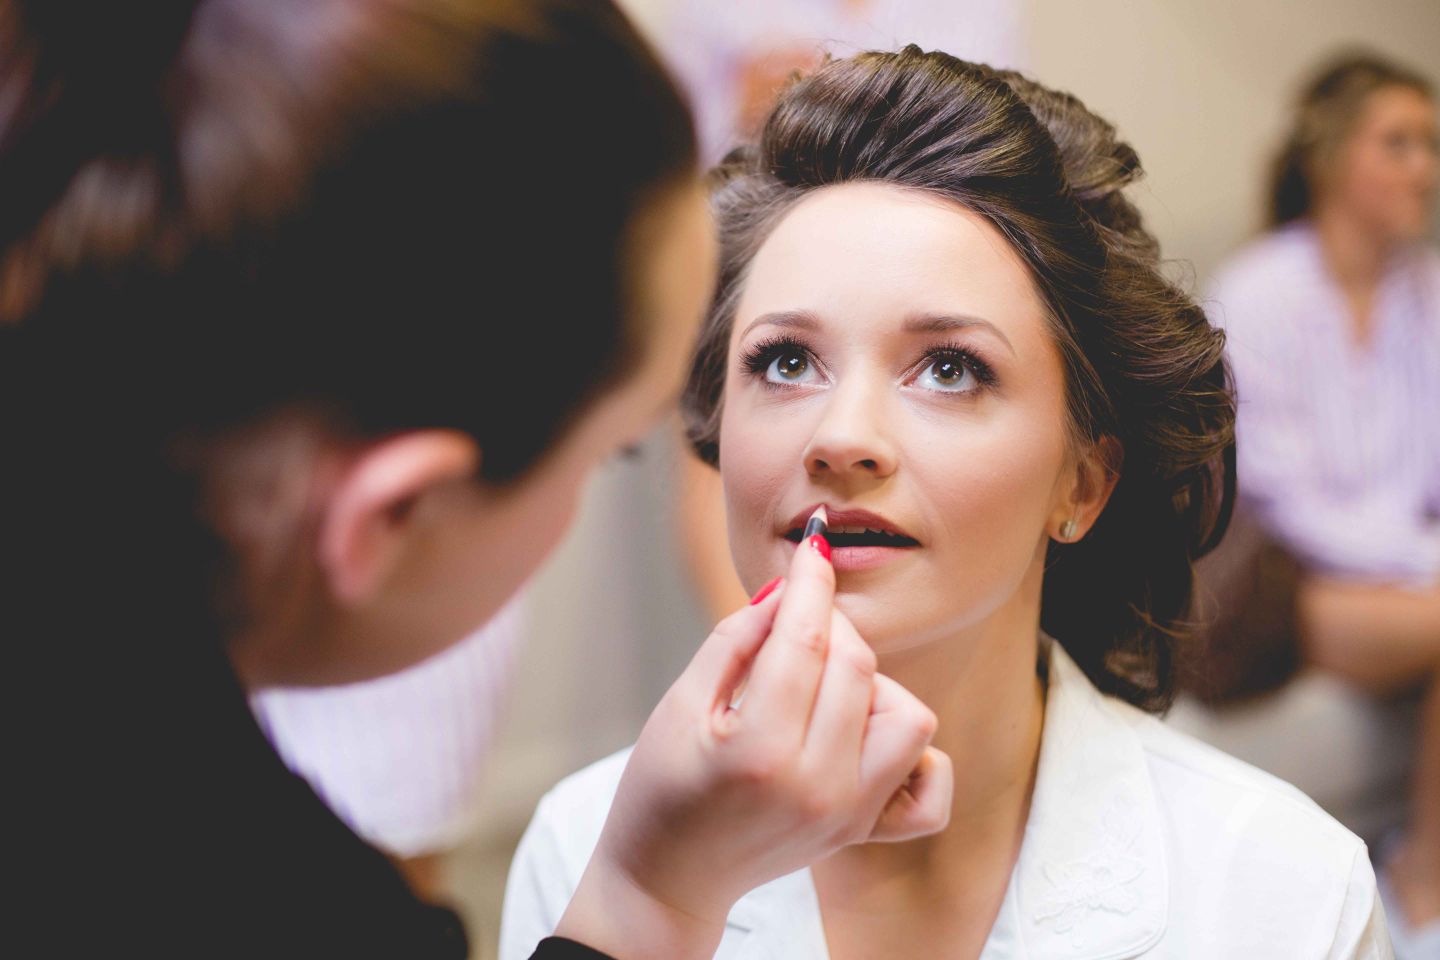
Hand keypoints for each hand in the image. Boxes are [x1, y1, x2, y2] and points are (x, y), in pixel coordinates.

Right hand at [556, 535, 951, 958]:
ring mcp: (848, 812)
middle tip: (791, 627)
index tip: (812, 544)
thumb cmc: (661, 788)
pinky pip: (929, 780)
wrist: (667, 878)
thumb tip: (787, 588)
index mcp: (759, 751)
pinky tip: (864, 735)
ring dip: (869, 684)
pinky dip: (911, 750)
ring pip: (907, 714)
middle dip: (830, 625)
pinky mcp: (863, 829)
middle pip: (858, 666)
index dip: (811, 583)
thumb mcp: (681, 704)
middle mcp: (817, 785)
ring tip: (818, 691)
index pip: (806, 641)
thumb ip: (737, 639)